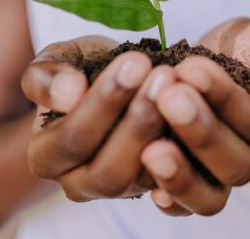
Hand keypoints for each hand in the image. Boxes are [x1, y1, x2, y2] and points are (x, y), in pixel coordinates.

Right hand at [21, 37, 176, 200]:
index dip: (104, 102)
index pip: (73, 139)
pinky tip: (202, 112)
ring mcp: (122, 189)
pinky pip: (177, 183)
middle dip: (139, 121)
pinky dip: (190, 150)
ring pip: (143, 179)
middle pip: (108, 171)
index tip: (135, 63)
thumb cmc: (83, 69)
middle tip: (164, 76)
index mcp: (46, 155)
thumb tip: (69, 94)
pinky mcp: (158, 186)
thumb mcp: (60, 59)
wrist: (119, 81)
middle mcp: (80, 183)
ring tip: (181, 89)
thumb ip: (48, 74)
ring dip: (165, 132)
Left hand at [141, 18, 249, 215]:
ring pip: (212, 195)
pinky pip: (185, 207)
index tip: (190, 67)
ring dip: (182, 173)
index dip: (223, 97)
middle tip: (168, 97)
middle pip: (236, 163)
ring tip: (151, 148)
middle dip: (200, 131)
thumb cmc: (239, 47)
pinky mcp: (191, 181)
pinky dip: (170, 200)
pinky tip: (149, 187)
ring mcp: (221, 175)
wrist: (210, 59)